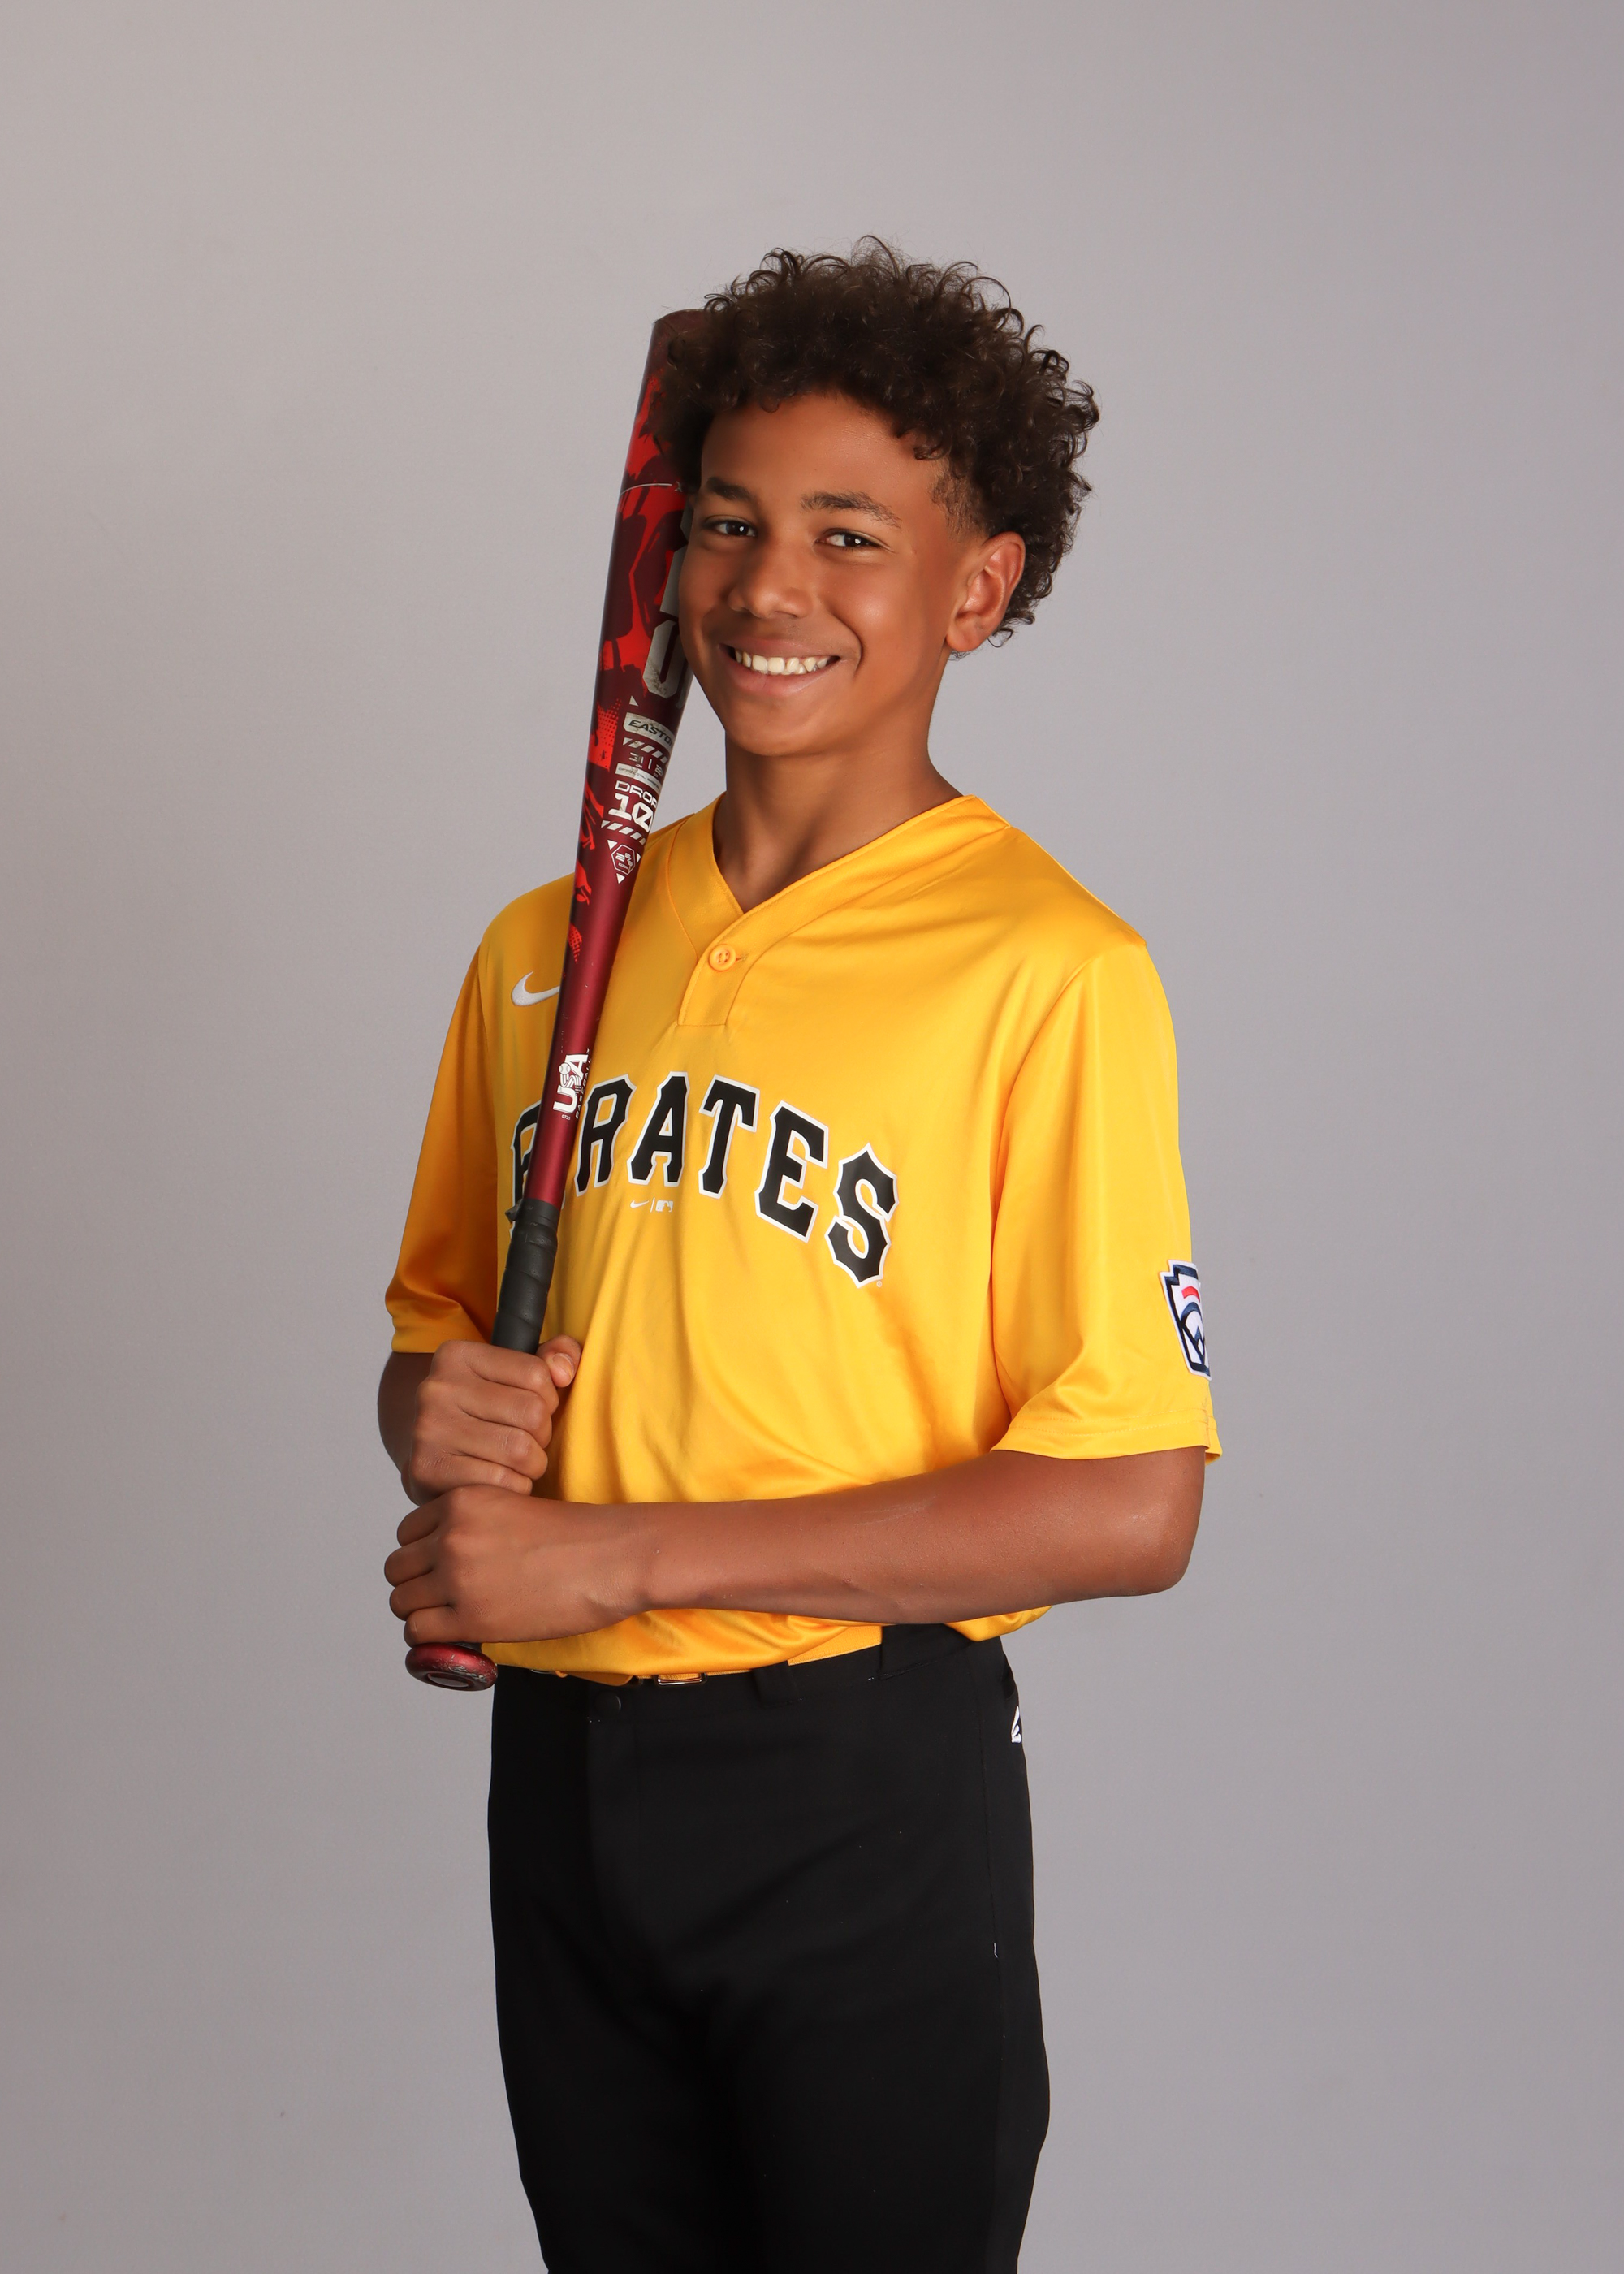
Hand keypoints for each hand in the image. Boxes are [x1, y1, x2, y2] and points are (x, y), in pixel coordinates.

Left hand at [384, 1486, 650, 1645]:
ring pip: (400, 1601)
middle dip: (415, 1583)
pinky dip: (428, 1639)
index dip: (422, 1553)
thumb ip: (474, 1524)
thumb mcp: (512, 1507)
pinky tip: (452, 1636)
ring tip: (447, 1618)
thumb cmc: (577, 1535)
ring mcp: (458, 1577)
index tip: (440, 1568)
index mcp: (462, 1502)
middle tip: (441, 1597)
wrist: (612, 1557)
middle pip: (397, 1567)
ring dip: (418, 1612)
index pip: (407, 1533)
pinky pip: (418, 1633)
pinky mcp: (471, 1618)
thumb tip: (449, 1558)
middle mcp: (452, 1536)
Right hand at [402, 1336, 580, 1503]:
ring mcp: (429, 1430)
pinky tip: (499, 1481)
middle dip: (542, 1434)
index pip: (536, 1373)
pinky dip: (514, 1488)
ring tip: (517, 1463)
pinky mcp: (429, 1470)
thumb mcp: (512, 1376)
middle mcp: (437, 1388)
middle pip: (532, 1412)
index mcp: (457, 1355)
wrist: (426, 1459)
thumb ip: (552, 1357)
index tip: (531, 1409)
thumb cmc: (481, 1414)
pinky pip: (502, 1483)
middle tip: (527, 1441)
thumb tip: (565, 1371)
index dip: (548, 1398)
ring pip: (520, 1451)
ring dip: (532, 1465)